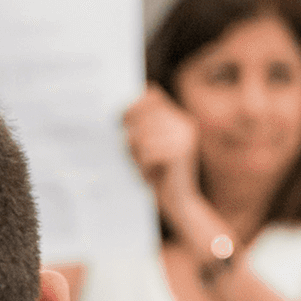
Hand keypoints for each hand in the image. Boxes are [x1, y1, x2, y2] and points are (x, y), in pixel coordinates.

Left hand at [123, 85, 200, 212]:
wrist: (180, 204)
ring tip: (140, 168)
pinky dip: (143, 166)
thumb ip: (140, 127)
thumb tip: (115, 114)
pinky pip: (149, 152)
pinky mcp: (182, 152)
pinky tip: (149, 177)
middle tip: (129, 154)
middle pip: (145, 116)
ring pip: (144, 136)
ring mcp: (185, 136)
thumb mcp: (148, 147)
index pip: (152, 96)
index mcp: (178, 117)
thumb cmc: (158, 175)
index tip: (119, 120)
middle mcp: (184, 123)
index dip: (133, 105)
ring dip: (135, 154)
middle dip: (132, 135)